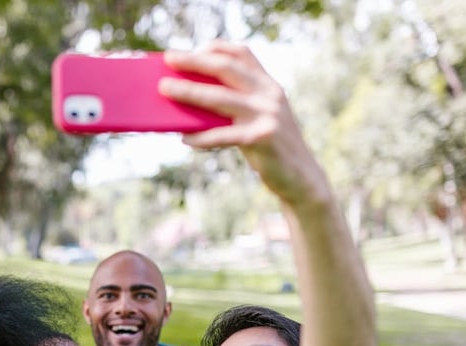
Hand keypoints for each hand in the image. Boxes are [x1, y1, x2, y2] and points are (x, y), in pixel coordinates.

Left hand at [158, 41, 331, 208]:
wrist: (300, 177)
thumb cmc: (269, 147)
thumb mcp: (258, 118)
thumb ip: (234, 106)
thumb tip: (189, 100)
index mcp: (268, 85)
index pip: (242, 53)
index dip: (216, 48)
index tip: (192, 50)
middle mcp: (269, 94)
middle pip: (226, 69)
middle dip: (195, 61)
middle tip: (169, 58)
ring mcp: (267, 115)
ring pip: (220, 98)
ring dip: (189, 92)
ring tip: (165, 90)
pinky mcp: (261, 138)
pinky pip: (222, 135)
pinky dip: (201, 137)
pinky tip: (184, 138)